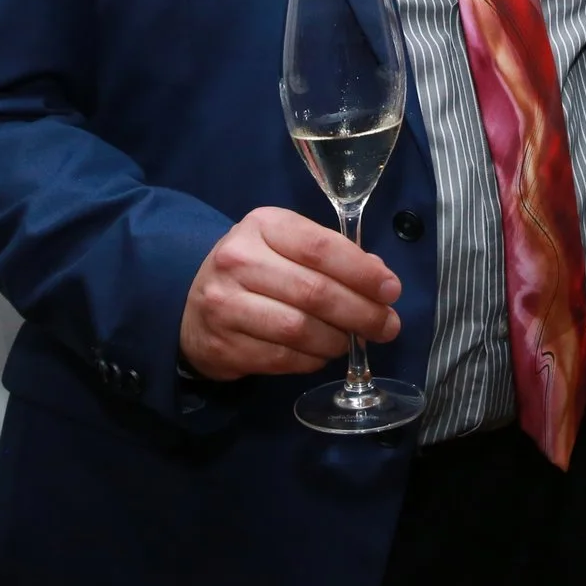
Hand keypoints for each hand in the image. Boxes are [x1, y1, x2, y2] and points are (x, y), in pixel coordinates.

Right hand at [179, 206, 403, 380]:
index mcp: (262, 225)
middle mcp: (238, 260)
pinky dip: (312, 359)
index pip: (320, 247)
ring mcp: (225, 304)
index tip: (391, 291)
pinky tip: (321, 353)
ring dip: (336, 339)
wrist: (193, 303)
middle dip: (361, 313)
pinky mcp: (222, 344)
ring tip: (351, 340)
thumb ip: (333, 256)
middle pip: (314, 292)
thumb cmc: (257, 269)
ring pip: (299, 329)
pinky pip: (282, 358)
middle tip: (387, 326)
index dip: (362, 272)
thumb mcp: (287, 246)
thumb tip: (381, 279)